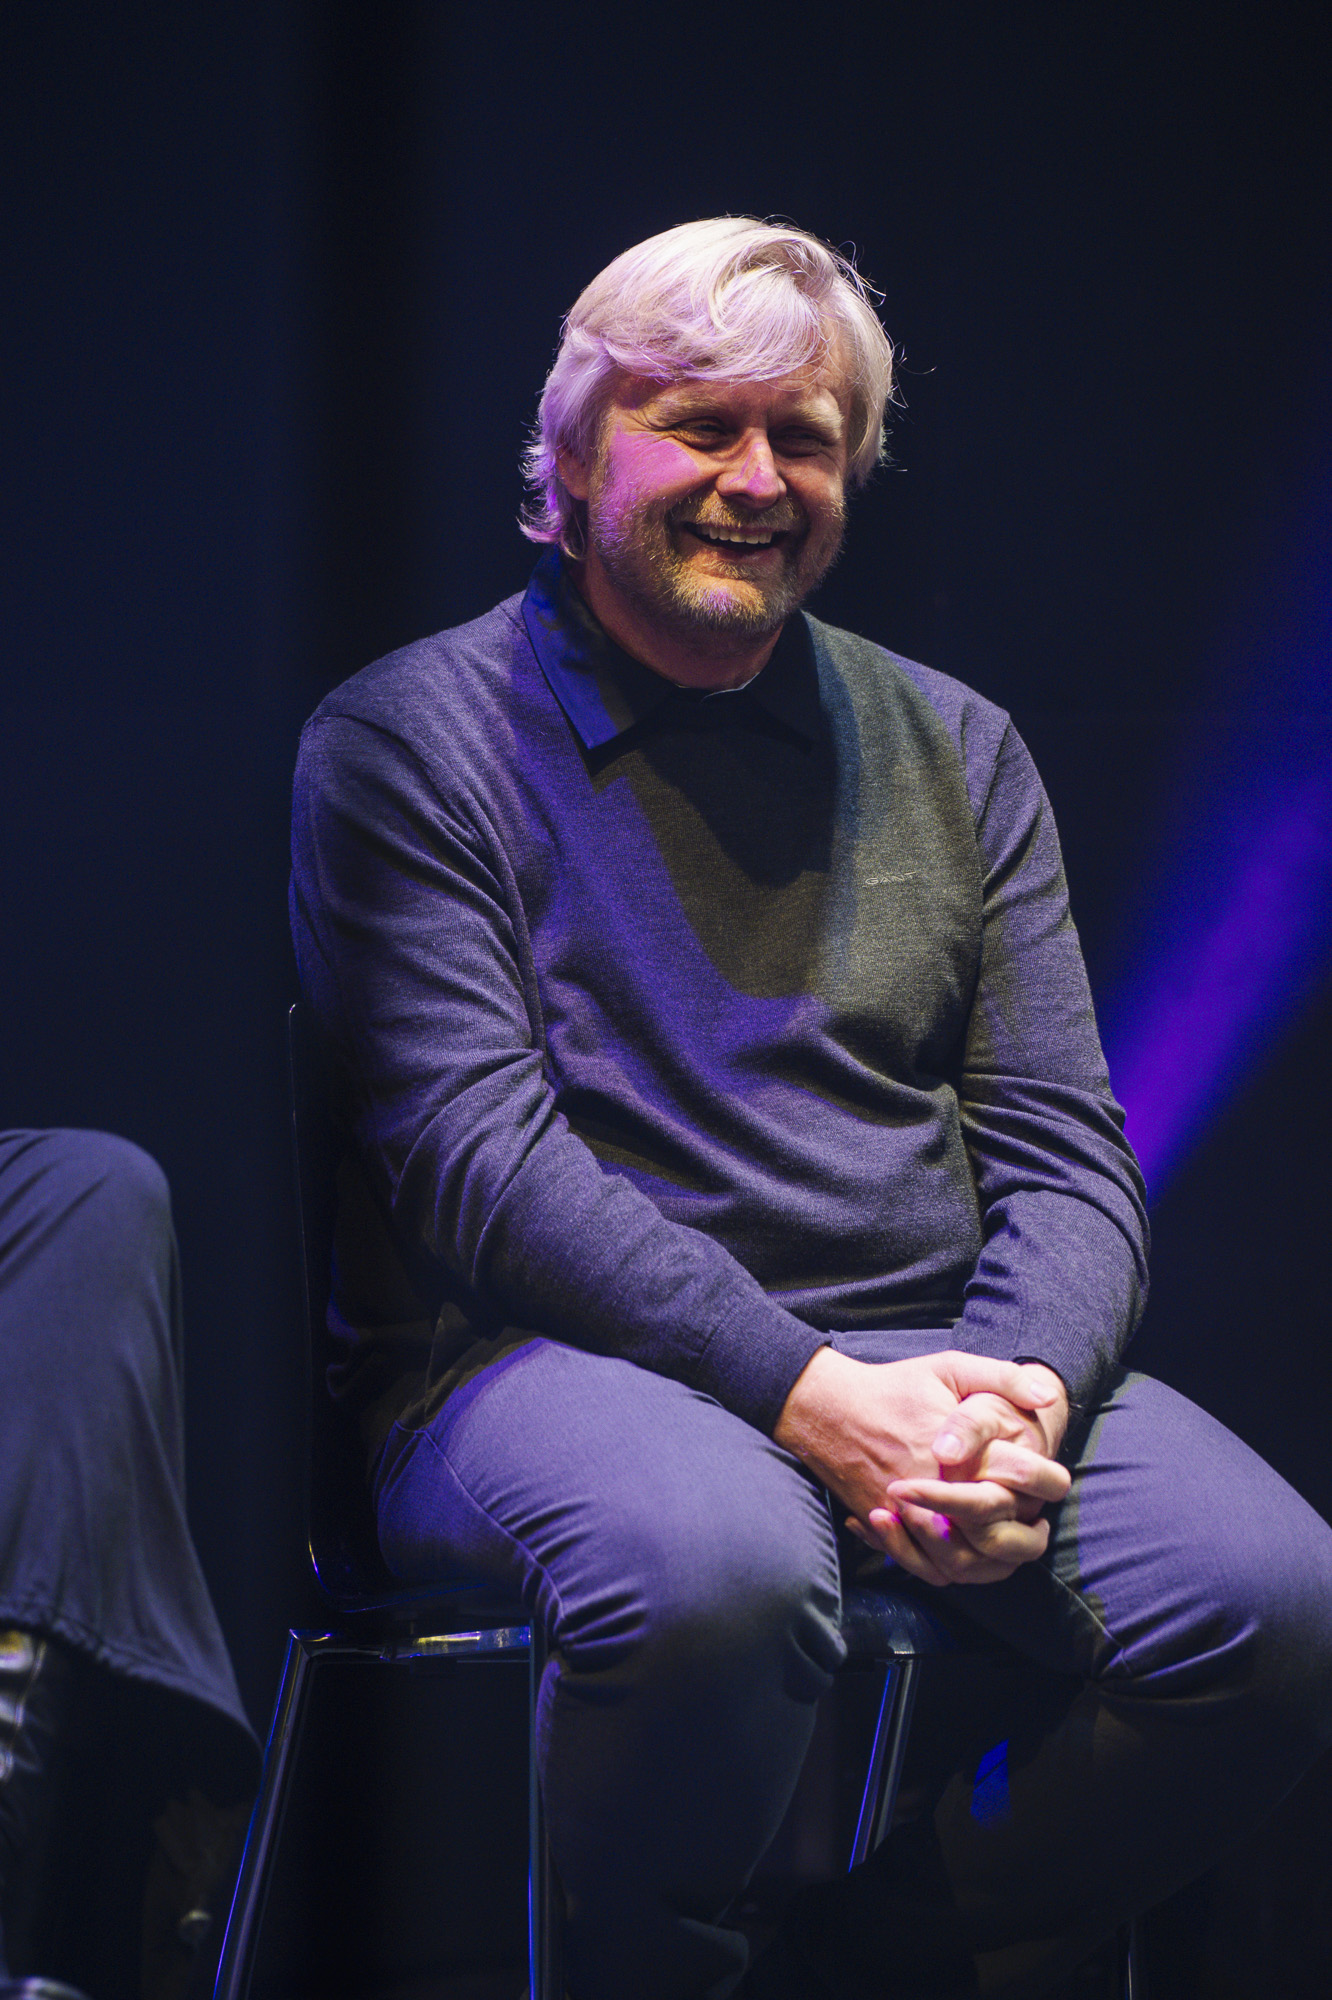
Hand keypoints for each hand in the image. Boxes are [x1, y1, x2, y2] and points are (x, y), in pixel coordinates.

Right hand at [773, 1349, 1069, 1586]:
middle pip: (995, 1537)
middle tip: (1039, 1526)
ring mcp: (906, 1516)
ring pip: (961, 1563)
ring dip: (992, 1562)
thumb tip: (1048, 1398)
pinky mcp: (885, 1527)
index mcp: (959, 1455)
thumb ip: (1002, 1377)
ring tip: (1009, 1542)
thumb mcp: (950, 1368)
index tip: (1053, 1485)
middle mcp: (934, 1492)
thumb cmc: (893, 1387)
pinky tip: (968, 1554)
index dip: (1044, 1488)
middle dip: (1025, 1537)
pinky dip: (951, 1570)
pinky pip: (924, 1568)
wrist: (827, 1408)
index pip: (1018, 1485)